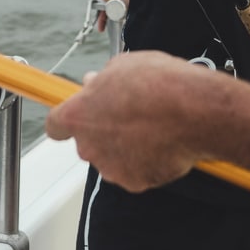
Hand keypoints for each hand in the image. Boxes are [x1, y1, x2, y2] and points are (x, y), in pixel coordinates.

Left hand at [45, 50, 211, 190]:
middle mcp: (89, 146)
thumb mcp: (123, 66)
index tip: (78, 115)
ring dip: (124, 147)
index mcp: (78, 115)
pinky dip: (147, 162)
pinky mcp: (135, 183)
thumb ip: (103, 81)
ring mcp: (111, 168)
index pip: (55, 125)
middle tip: (128, 114)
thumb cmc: (158, 84)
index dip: (67, 119)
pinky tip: (163, 143)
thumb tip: (97, 83)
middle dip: (103, 131)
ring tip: (152, 128)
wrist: (193, 111)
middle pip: (87, 142)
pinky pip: (136, 171)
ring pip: (111, 158)